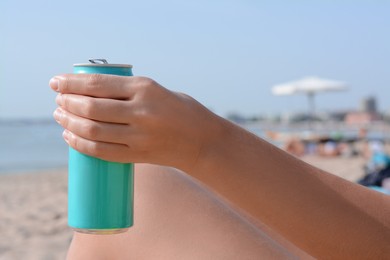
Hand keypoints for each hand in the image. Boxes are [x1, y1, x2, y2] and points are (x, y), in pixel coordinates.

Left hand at [49, 74, 222, 170]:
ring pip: (93, 130)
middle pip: (91, 108)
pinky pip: (102, 152)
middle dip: (67, 103)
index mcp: (146, 88)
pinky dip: (81, 144)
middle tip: (57, 101)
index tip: (55, 82)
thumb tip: (93, 94)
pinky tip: (70, 137)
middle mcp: (142, 112)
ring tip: (59, 117)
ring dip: (69, 123)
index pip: (98, 84)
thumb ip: (129, 92)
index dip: (71, 83)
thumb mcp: (158, 91)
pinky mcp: (139, 155)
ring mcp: (140, 136)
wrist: (204, 142)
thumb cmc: (182, 111)